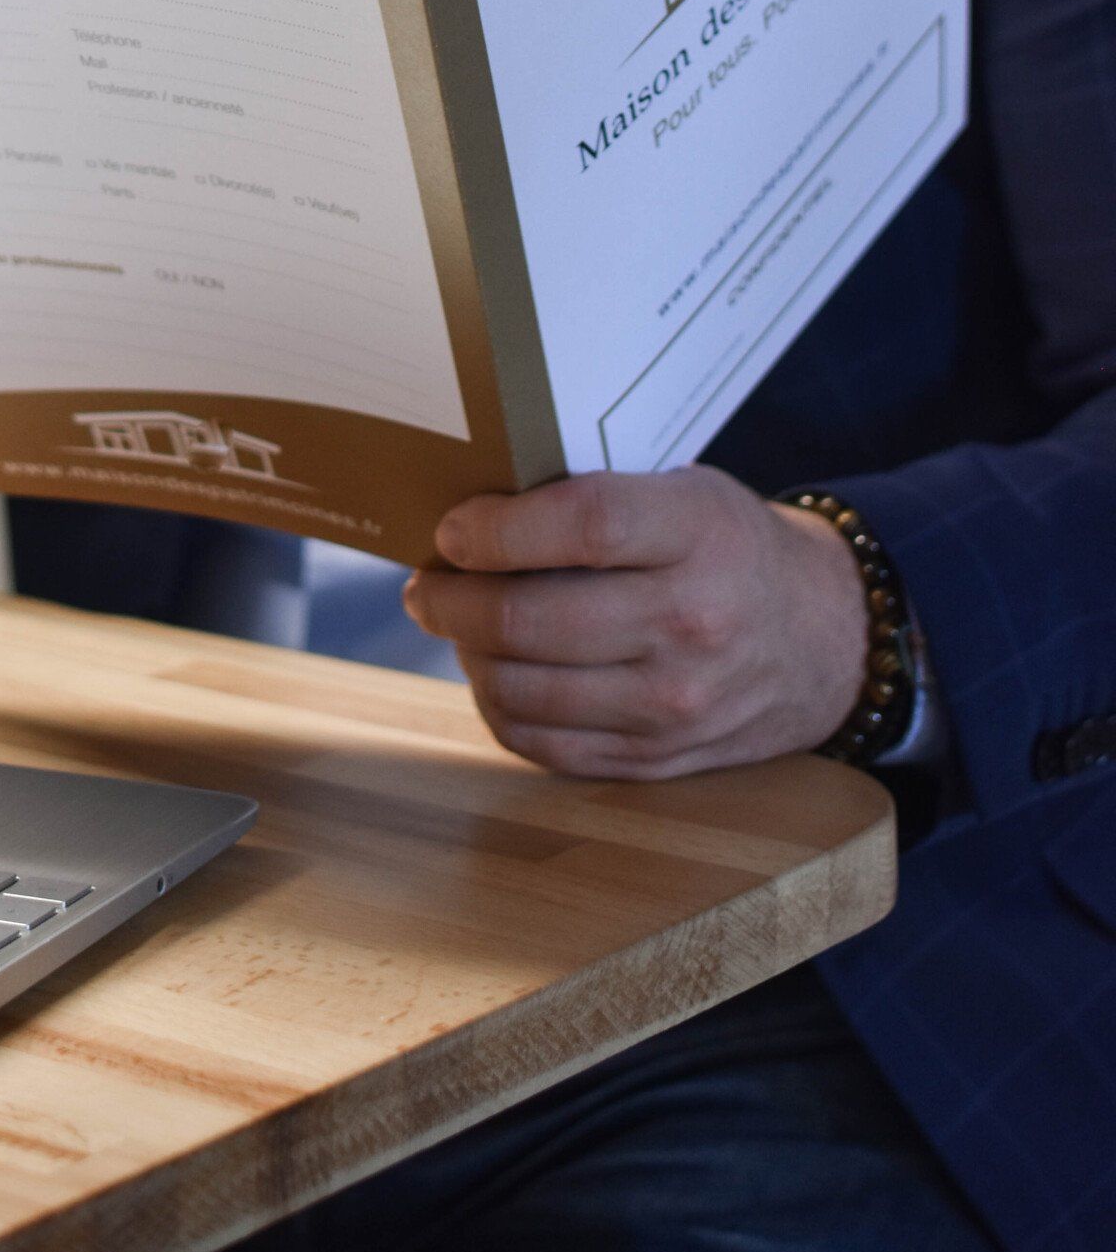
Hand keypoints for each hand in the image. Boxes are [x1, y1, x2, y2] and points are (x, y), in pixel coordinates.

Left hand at [404, 468, 868, 778]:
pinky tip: (494, 674)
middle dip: (453, 600)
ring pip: (526, 690)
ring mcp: (676, 704)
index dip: (498, 529)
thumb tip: (472, 516)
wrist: (824, 639)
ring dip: (466, 654)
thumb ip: (598, 499)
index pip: (584, 527)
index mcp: (701, 534)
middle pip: (534, 620)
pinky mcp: (659, 759)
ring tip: (454, 623)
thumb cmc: (730, 547)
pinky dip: (499, 708)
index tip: (452, 529)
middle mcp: (693, 624)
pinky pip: (544, 745)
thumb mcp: (687, 491)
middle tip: (428, 582)